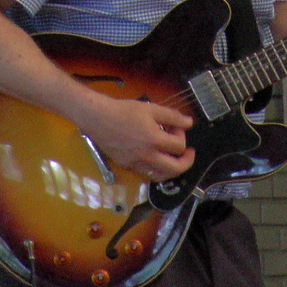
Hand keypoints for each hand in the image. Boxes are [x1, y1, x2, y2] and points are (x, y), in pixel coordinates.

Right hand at [75, 93, 194, 181]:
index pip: (179, 147)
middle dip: (186, 161)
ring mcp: (135, 164)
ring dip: (171, 170)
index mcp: (154, 141)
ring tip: (174, 160)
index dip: (182, 136)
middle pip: (175, 169)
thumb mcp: (152, 109)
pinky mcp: (126, 166)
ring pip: (160, 176)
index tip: (176, 128)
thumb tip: (189, 123)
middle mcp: (146, 156)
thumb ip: (173, 117)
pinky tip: (156, 158)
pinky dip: (155, 169)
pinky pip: (146, 173)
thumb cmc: (124, 111)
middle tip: (188, 153)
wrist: (97, 118)